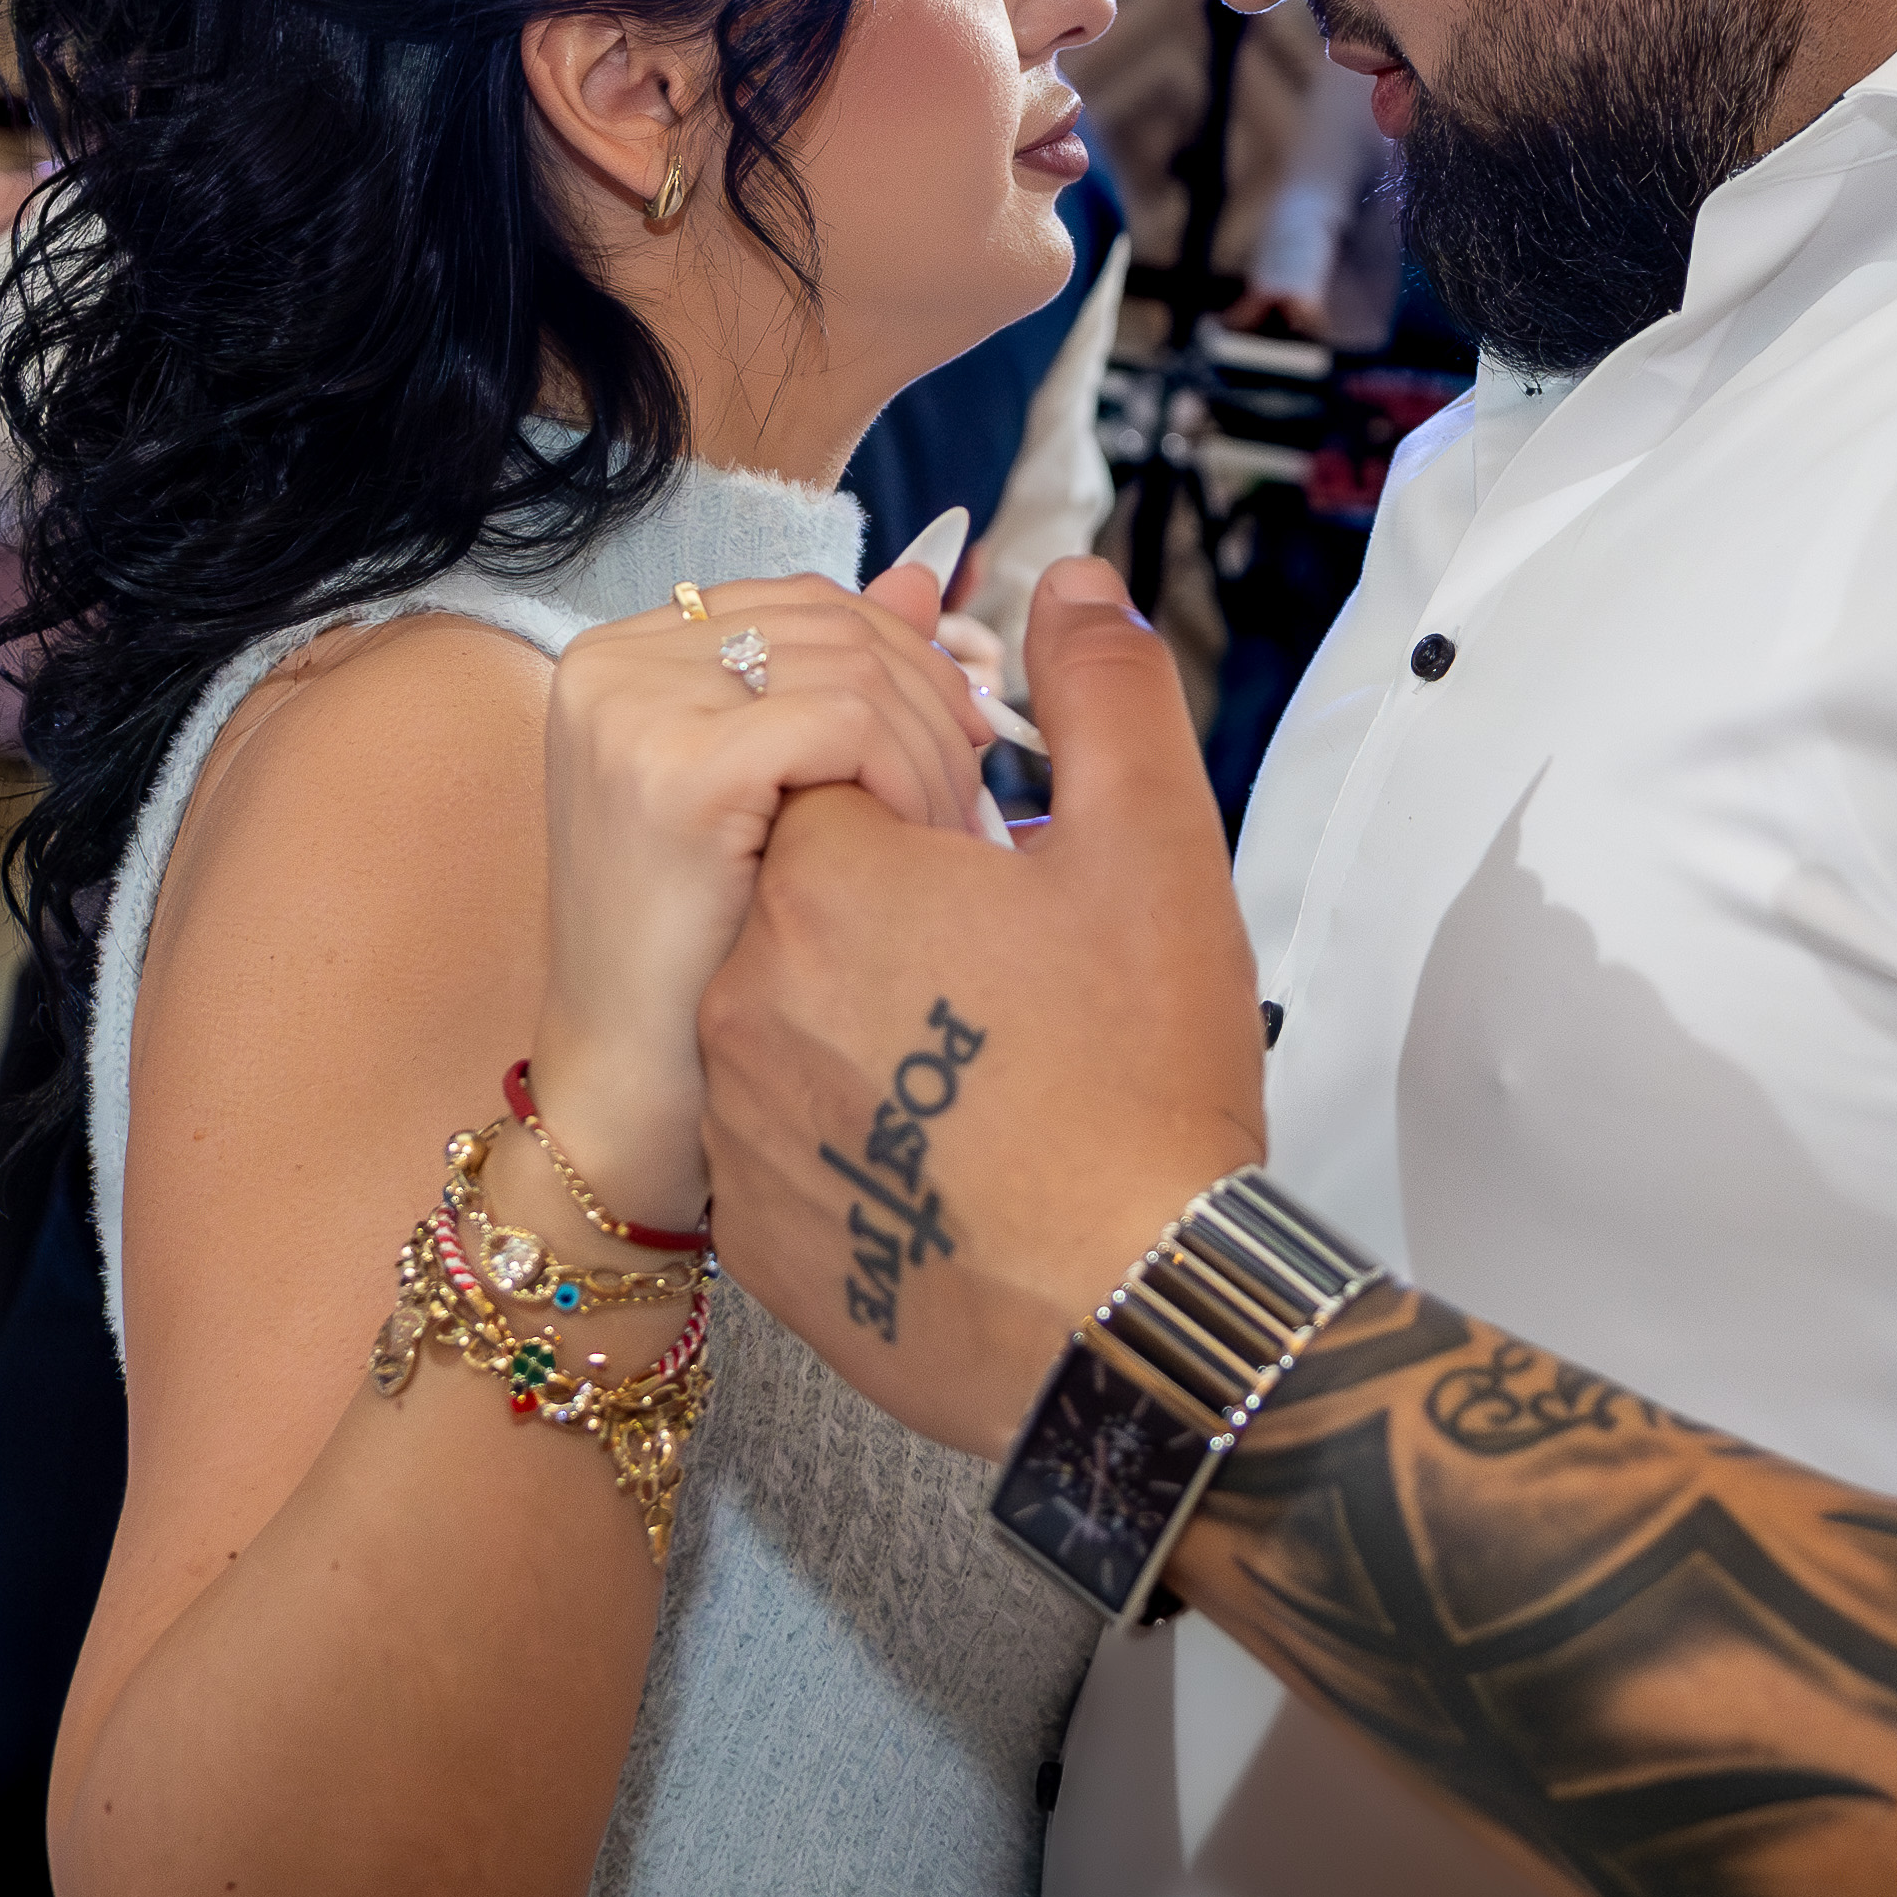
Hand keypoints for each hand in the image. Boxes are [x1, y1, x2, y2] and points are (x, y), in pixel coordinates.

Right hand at [534, 564, 991, 1235]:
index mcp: (628, 655)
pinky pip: (846, 721)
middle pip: (842, 623)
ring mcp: (631, 710)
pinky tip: (924, 862)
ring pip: (857, 667)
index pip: (816, 604)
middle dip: (936, 710)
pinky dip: (909, 783)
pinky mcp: (672, 769)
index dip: (914, 664)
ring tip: (951, 857)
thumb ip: (842, 683)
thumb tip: (930, 575)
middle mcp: (611, 663)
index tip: (971, 746)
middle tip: (977, 814)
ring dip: (933, 758)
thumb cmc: (713, 979)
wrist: (638, 1112)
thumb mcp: (785, 807)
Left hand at [695, 558, 1264, 1455]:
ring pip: (790, 1018)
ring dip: (871, 1020)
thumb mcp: (1154, 849)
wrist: (1136, 1316)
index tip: (1005, 872)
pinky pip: (788, 1144)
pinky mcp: (756, 1232)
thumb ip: (1103, 691)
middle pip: (808, 899)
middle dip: (899, 912)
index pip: (839, 781)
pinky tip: (950, 1156)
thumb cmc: (1143, 1079)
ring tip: (995, 1068)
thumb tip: (1067, 580)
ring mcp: (741, 1124)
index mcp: (827, 882)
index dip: (931, 812)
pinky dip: (853, 1134)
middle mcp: (746, 996)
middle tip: (1013, 973)